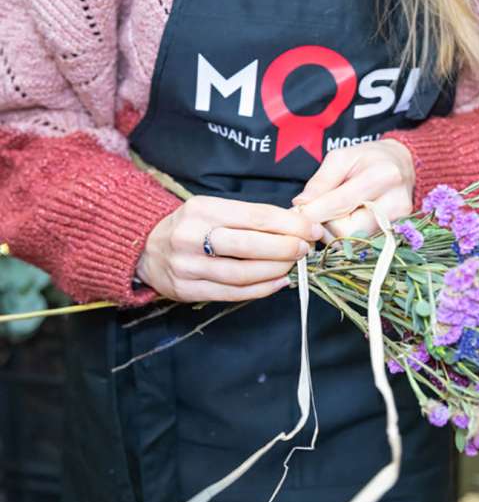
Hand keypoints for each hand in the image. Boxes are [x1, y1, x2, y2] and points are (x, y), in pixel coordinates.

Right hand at [137, 196, 323, 301]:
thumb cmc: (191, 226)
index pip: (256, 216)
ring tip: (293, 265)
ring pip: (242, 273)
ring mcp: (187, 266)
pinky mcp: (187, 290)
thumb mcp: (213, 209)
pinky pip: (232, 293)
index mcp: (202, 209)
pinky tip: (278, 282)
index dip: (289, 224)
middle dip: (285, 247)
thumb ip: (249, 216)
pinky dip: (261, 290)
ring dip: (276, 270)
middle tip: (305, 248)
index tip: (311, 228)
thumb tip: (295, 224)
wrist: (144, 248)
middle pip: (250, 245)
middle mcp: (191, 236)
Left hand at [293, 140, 414, 237]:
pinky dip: (346, 234)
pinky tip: (346, 219)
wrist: (400, 164)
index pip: (342, 203)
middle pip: (349, 230)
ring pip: (353, 240)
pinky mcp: (395, 233)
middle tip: (318, 210)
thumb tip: (301, 204)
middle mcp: (395, 203)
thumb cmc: (368, 159)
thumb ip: (321, 181)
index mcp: (383, 176)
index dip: (316, 211)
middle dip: (327, 223)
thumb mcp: (341, 158)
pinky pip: (361, 242)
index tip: (298, 213)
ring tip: (334, 212)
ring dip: (335, 231)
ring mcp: (398, 222)